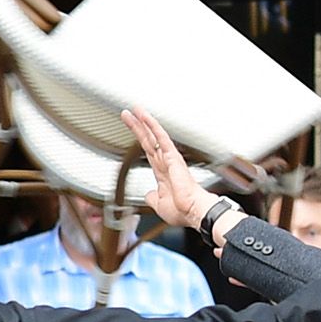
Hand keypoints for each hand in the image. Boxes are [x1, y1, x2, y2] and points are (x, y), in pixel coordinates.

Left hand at [121, 108, 212, 228]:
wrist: (193, 212)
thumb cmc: (182, 210)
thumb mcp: (159, 205)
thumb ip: (152, 198)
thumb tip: (148, 195)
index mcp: (162, 172)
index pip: (147, 150)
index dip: (139, 139)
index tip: (132, 130)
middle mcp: (165, 162)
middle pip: (148, 140)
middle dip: (137, 127)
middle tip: (127, 114)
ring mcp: (169, 158)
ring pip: (153, 135)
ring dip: (143, 122)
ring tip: (134, 110)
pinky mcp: (172, 157)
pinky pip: (161, 138)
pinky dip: (153, 126)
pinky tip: (145, 117)